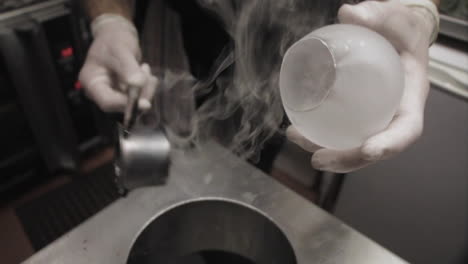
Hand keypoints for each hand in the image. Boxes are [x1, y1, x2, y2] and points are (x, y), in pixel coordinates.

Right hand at [79, 14, 156, 111]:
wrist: (117, 35)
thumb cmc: (113, 40)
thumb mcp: (120, 50)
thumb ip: (128, 67)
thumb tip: (137, 84)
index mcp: (92, 82)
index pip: (107, 102)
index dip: (126, 104)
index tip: (143, 101)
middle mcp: (101, 92)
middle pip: (122, 106)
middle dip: (140, 95)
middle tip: (148, 77)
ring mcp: (114, 93)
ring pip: (134, 103)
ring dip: (146, 89)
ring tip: (145, 68)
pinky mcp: (125, 93)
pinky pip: (140, 97)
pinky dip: (147, 86)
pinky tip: (145, 71)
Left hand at [287, 0, 436, 172]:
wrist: (394, 35)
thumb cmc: (399, 29)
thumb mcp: (394, 18)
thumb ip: (376, 15)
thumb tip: (348, 13)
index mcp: (410, 98)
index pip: (406, 129)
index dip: (390, 144)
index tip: (369, 150)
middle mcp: (392, 114)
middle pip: (374, 148)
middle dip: (347, 159)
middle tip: (317, 159)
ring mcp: (372, 117)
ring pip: (351, 144)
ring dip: (324, 149)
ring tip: (295, 137)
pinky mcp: (354, 114)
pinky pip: (338, 130)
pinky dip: (317, 133)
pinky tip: (295, 128)